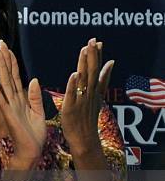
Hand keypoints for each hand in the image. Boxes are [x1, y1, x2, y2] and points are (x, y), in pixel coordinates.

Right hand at [0, 40, 45, 168]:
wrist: (32, 150)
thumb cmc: (34, 133)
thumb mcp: (39, 112)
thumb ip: (35, 96)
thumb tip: (33, 79)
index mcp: (21, 98)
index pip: (16, 76)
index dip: (12, 62)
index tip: (8, 48)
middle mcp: (13, 100)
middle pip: (8, 75)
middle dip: (4, 59)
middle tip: (0, 43)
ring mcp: (10, 107)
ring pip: (4, 84)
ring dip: (0, 69)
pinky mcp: (9, 116)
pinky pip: (3, 102)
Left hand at [61, 38, 113, 156]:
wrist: (85, 140)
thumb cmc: (88, 118)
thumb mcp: (98, 97)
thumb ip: (103, 80)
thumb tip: (110, 63)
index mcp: (94, 90)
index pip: (97, 70)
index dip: (98, 56)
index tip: (98, 41)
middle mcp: (89, 94)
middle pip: (92, 72)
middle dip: (92, 55)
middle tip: (92, 40)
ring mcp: (81, 101)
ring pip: (83, 80)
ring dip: (84, 65)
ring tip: (84, 50)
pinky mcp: (70, 109)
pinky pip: (72, 95)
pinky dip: (74, 85)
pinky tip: (75, 74)